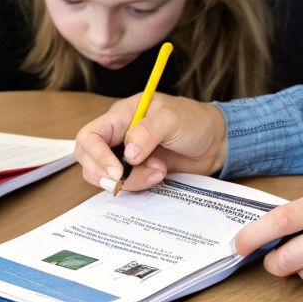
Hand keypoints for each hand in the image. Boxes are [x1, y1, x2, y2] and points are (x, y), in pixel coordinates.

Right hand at [75, 92, 228, 192]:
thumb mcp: (172, 119)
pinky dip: (140, 185)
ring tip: (158, 170)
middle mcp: (119, 136)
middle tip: (126, 178)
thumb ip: (148, 131)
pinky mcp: (138, 173)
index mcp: (121, 116)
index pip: (90, 135)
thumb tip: (128, 153)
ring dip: (130, 180)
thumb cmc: (194, 121)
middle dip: (104, 173)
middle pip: (88, 159)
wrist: (215, 143)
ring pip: (107, 177)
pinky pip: (126, 185)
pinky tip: (160, 174)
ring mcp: (127, 157)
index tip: (116, 170)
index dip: (96, 155)